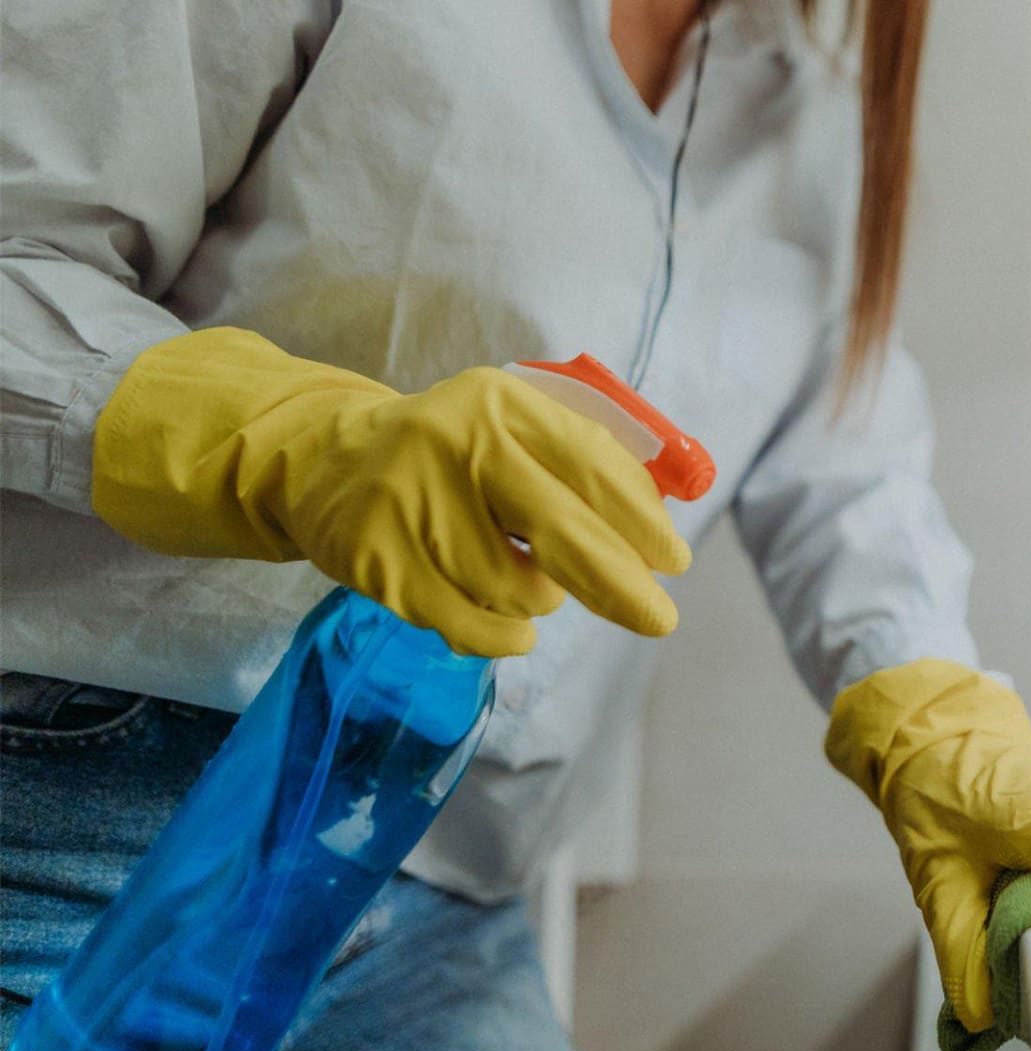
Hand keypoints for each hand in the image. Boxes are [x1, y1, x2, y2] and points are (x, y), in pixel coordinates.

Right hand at [93, 327, 690, 654]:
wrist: (322, 461)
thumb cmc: (450, 454)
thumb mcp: (511, 429)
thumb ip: (582, 464)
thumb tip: (661, 531)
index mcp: (501, 403)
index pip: (591, 464)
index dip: (641, 521)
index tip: (675, 562)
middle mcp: (455, 445)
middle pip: (562, 532)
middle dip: (622, 586)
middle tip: (660, 620)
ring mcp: (410, 504)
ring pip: (519, 590)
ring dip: (540, 599)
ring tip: (519, 575)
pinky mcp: (378, 562)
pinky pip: (472, 625)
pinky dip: (504, 634)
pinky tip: (509, 622)